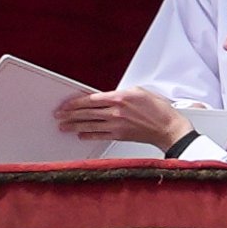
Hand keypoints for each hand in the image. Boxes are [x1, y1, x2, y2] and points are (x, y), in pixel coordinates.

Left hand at [53, 87, 192, 149]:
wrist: (168, 127)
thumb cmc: (157, 109)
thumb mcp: (138, 91)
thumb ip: (120, 94)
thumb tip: (106, 97)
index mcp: (119, 98)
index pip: (90, 100)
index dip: (75, 103)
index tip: (65, 105)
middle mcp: (115, 112)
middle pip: (86, 113)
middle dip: (69, 115)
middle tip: (58, 116)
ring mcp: (117, 125)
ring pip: (89, 125)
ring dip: (74, 126)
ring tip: (63, 127)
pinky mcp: (120, 136)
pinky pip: (99, 136)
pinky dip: (88, 135)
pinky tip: (80, 135)